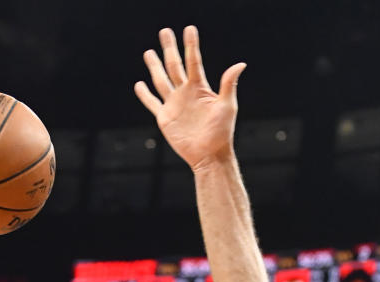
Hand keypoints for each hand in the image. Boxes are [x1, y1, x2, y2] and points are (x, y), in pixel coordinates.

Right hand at [134, 26, 244, 171]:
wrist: (209, 155)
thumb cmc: (222, 132)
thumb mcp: (228, 106)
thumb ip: (229, 84)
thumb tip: (240, 64)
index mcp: (200, 87)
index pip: (194, 61)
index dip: (191, 45)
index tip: (189, 29)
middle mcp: (186, 93)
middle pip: (175, 65)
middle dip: (170, 48)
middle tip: (165, 31)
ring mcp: (174, 104)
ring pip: (161, 80)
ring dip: (155, 66)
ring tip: (149, 52)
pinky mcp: (165, 118)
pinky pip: (152, 103)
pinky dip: (145, 95)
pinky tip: (139, 84)